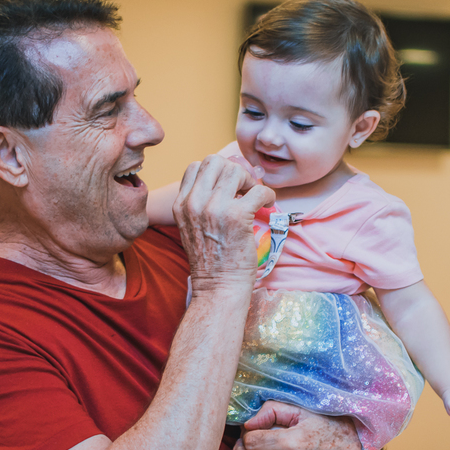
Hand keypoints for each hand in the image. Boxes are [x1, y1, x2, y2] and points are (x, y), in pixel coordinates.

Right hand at [173, 155, 274, 293]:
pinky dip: (268, 194)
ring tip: (255, 196)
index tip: (229, 185)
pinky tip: (268, 204)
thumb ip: (200, 204)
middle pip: (214, 161)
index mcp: (181, 205)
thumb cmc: (210, 261)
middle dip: (233, 170)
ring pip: (235, 170)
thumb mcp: (191, 227)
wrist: (218, 287)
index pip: (195, 167)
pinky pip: (258, 190)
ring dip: (250, 181)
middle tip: (244, 188)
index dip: (216, 171)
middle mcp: (194, 203)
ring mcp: (214, 208)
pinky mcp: (237, 216)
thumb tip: (226, 181)